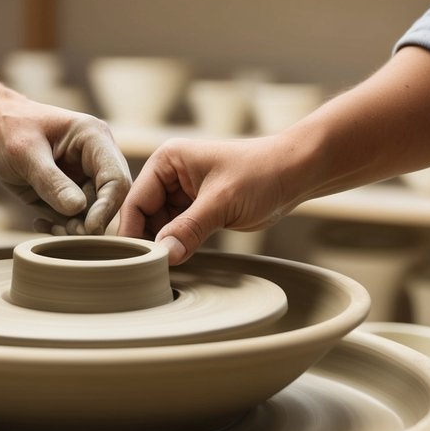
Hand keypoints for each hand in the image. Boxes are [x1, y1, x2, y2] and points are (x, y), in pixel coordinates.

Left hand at [0, 93, 131, 234]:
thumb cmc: (7, 130)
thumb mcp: (25, 154)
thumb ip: (51, 181)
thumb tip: (78, 209)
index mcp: (94, 137)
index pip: (116, 178)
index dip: (107, 207)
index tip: (88, 228)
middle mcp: (96, 157)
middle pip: (110, 198)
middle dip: (90, 220)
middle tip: (64, 231)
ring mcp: (85, 175)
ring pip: (94, 212)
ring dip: (74, 227)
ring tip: (46, 224)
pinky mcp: (71, 190)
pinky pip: (76, 216)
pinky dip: (62, 225)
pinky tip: (40, 222)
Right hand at [118, 136, 297, 263]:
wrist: (296, 172)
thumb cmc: (261, 173)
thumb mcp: (222, 201)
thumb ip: (190, 228)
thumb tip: (163, 256)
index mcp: (167, 160)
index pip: (136, 201)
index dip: (133, 232)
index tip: (135, 262)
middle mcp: (170, 174)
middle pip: (144, 216)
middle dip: (148, 241)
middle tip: (152, 270)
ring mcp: (184, 192)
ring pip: (160, 226)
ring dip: (164, 246)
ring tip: (165, 269)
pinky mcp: (198, 208)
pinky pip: (178, 230)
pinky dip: (178, 246)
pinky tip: (180, 262)